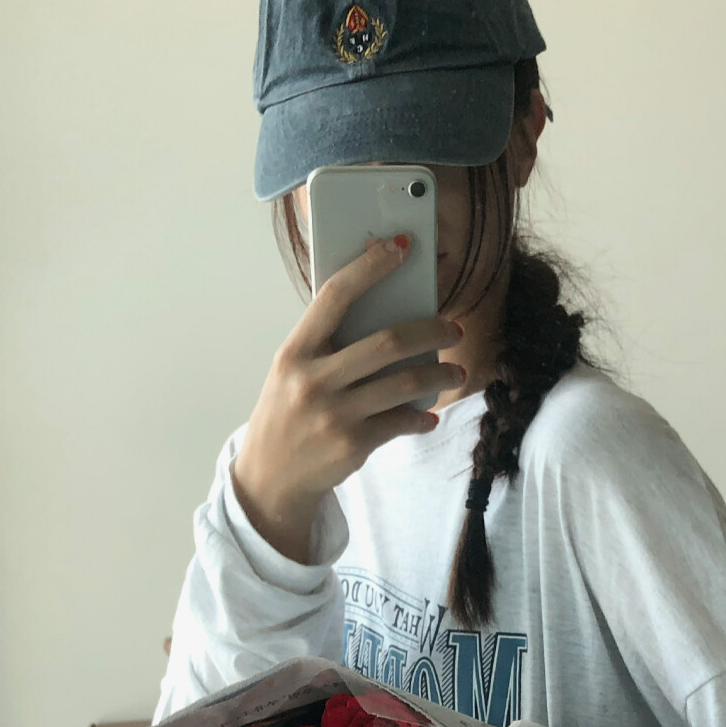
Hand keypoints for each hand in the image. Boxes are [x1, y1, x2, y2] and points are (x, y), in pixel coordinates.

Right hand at [231, 235, 464, 560]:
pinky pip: (401, 421)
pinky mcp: (353, 445)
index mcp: (295, 352)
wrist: (269, 480)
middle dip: (430, 331)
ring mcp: (334, 415)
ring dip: (438, 374)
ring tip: (455, 372)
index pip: (335, 296)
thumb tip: (384, 313)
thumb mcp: (292, 374)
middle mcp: (313, 380)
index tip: (400, 246)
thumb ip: (326, 347)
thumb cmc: (287, 417)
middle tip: (453, 329)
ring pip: (404, 383)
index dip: (370, 266)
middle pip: (387, 342)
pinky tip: (428, 414)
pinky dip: (421, 416)